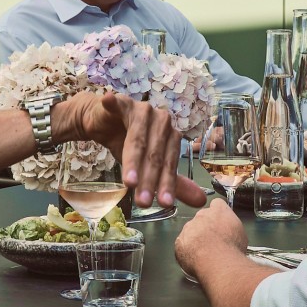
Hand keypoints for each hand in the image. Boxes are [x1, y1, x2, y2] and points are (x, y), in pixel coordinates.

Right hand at [61, 91, 207, 210]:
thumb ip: (173, 183)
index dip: (167, 184)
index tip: (165, 205)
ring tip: (130, 183)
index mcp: (171, 136)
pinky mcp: (121, 102)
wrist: (105, 123)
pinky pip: (117, 104)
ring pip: (138, 138)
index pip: (170, 163)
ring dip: (133, 161)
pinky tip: (108, 100)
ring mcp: (141, 110)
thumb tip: (201, 202)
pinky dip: (112, 103)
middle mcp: (161, 121)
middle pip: (155, 154)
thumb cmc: (129, 144)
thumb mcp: (148, 167)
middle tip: (144, 202)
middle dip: (150, 179)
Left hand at [175, 199, 247, 277]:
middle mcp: (202, 216)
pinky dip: (187, 251)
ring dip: (195, 239)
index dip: (219, 213)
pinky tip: (196, 259)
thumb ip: (232, 226)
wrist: (218, 261)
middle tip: (213, 241)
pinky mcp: (179, 242)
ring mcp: (188, 228)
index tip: (221, 222)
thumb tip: (231, 230)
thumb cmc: (232, 248)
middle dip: (205, 227)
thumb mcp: (241, 233)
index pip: (217, 204)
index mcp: (219, 211)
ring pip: (190, 231)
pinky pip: (182, 245)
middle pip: (202, 218)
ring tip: (204, 253)